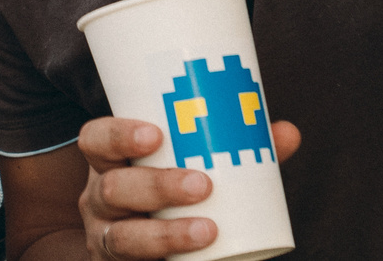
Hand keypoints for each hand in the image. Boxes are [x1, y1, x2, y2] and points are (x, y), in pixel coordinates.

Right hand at [74, 116, 300, 257]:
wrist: (142, 250)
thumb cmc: (168, 196)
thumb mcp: (187, 168)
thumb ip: (234, 152)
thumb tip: (288, 134)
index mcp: (110, 164)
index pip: (95, 140)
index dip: (118, 135)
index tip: (157, 133)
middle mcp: (99, 201)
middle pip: (112, 189)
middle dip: (156, 186)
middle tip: (203, 184)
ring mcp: (107, 241)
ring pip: (123, 239)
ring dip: (166, 234)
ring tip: (208, 230)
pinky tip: (202, 260)